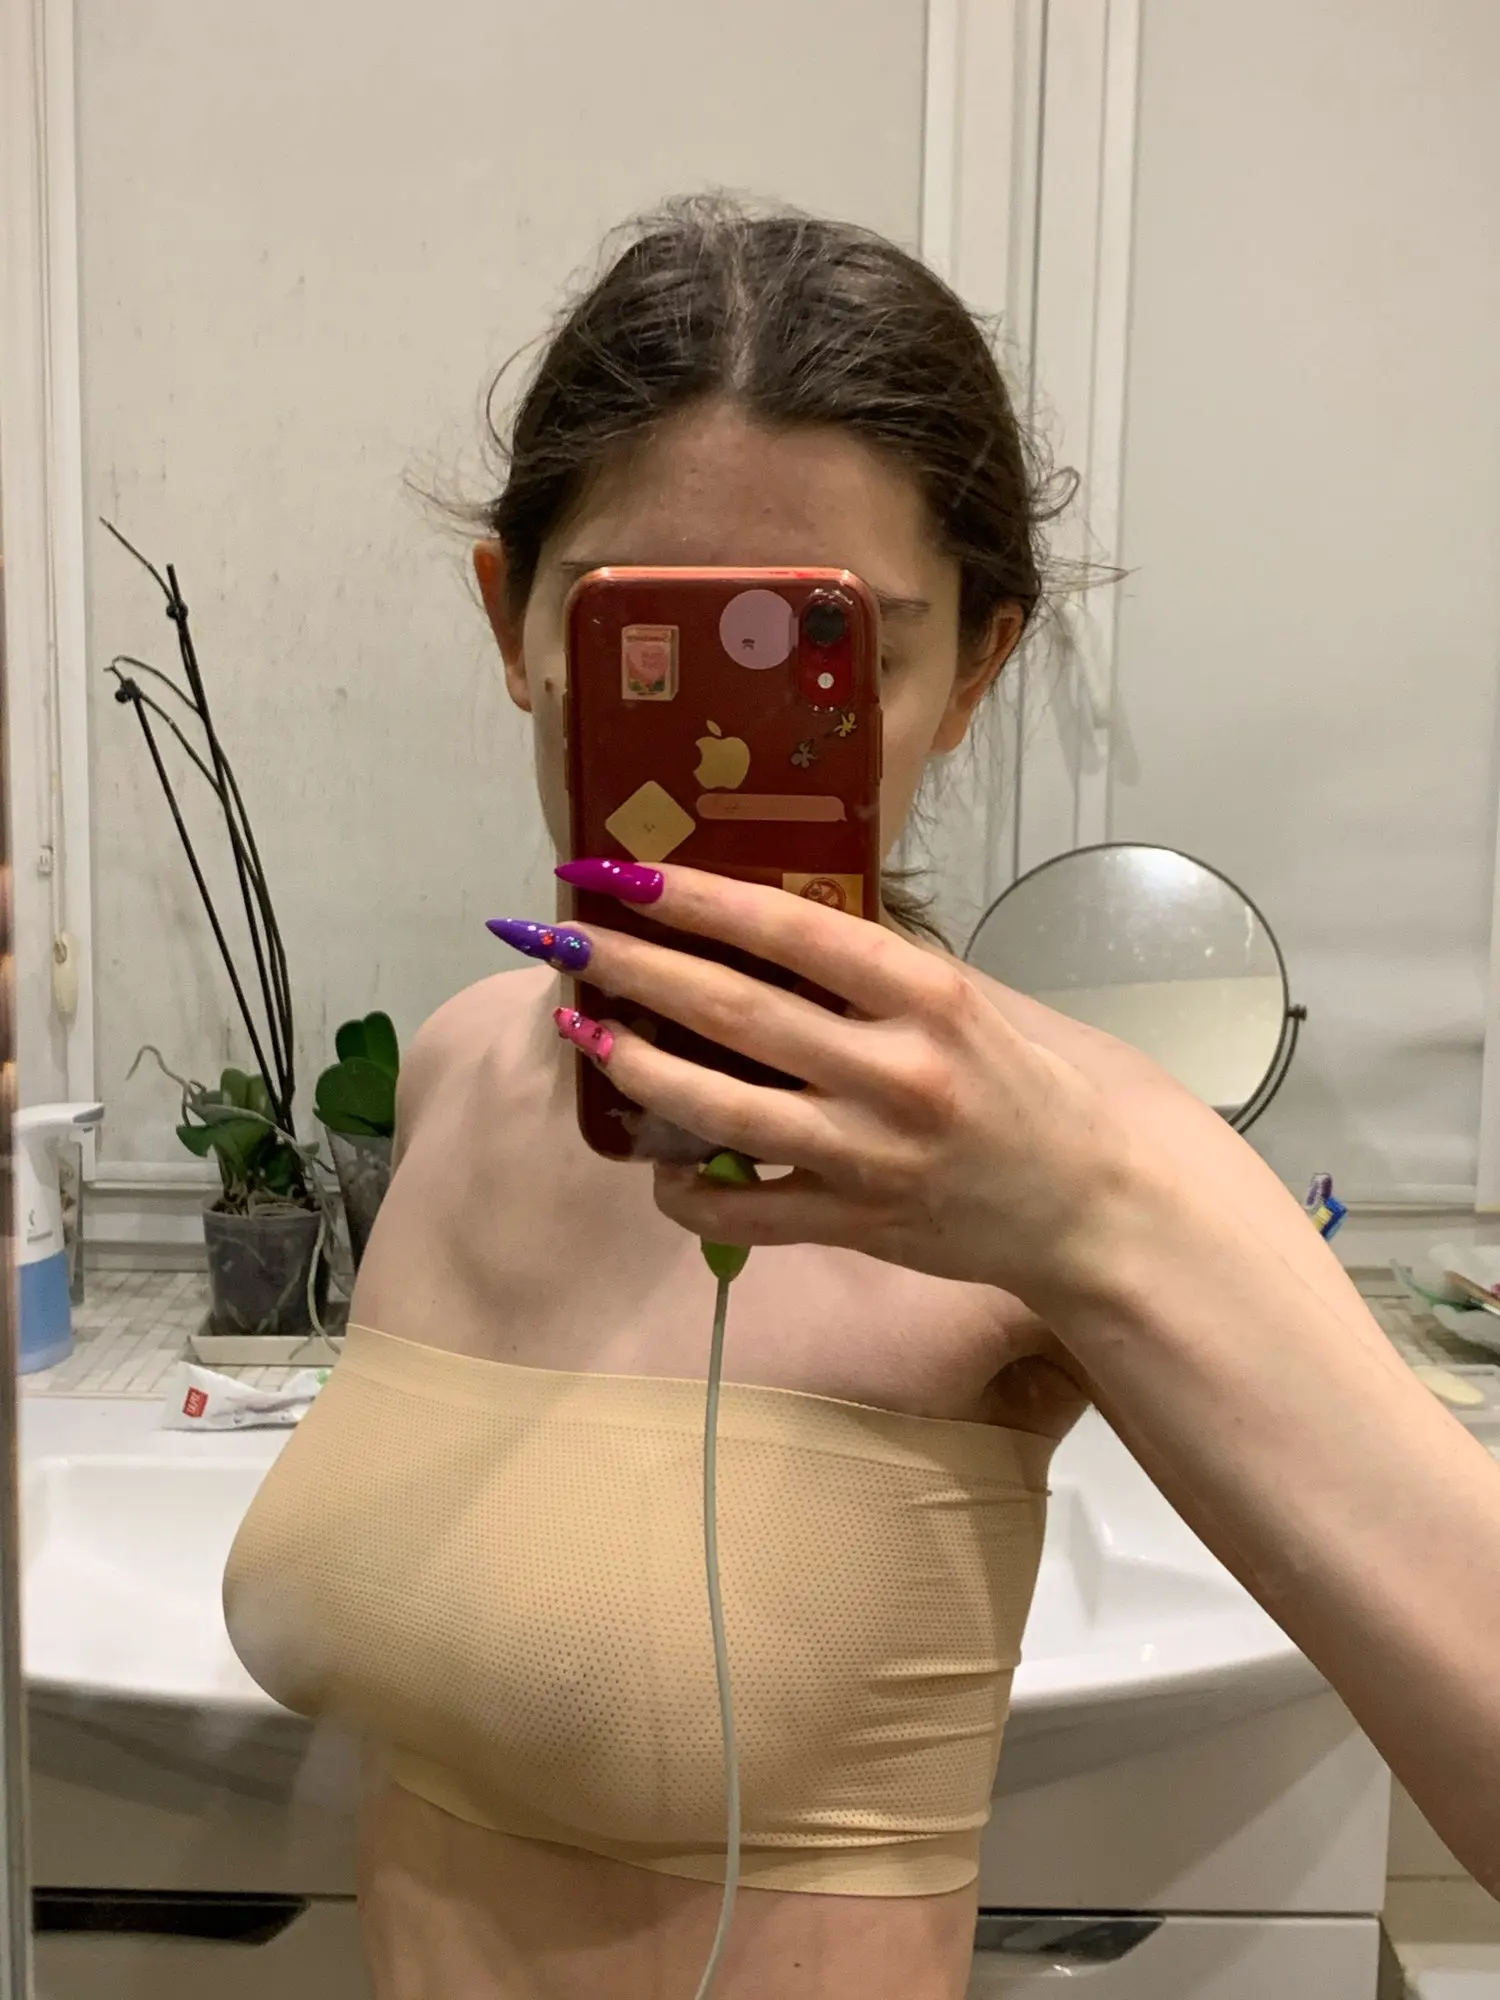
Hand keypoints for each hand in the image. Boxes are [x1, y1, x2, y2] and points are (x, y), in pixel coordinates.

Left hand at [533, 862, 1141, 1299]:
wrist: (1085, 1205)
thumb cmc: (1021, 1088)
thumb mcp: (961, 1003)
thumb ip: (871, 968)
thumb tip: (760, 922)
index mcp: (925, 997)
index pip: (791, 929)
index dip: (695, 898)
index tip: (621, 869)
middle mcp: (895, 1070)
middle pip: (736, 1010)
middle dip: (635, 967)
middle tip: (562, 933)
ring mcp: (870, 1153)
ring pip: (724, 1108)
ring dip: (638, 1067)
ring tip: (579, 1029)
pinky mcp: (855, 1222)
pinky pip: (747, 1208)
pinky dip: (688, 1190)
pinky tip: (653, 1166)